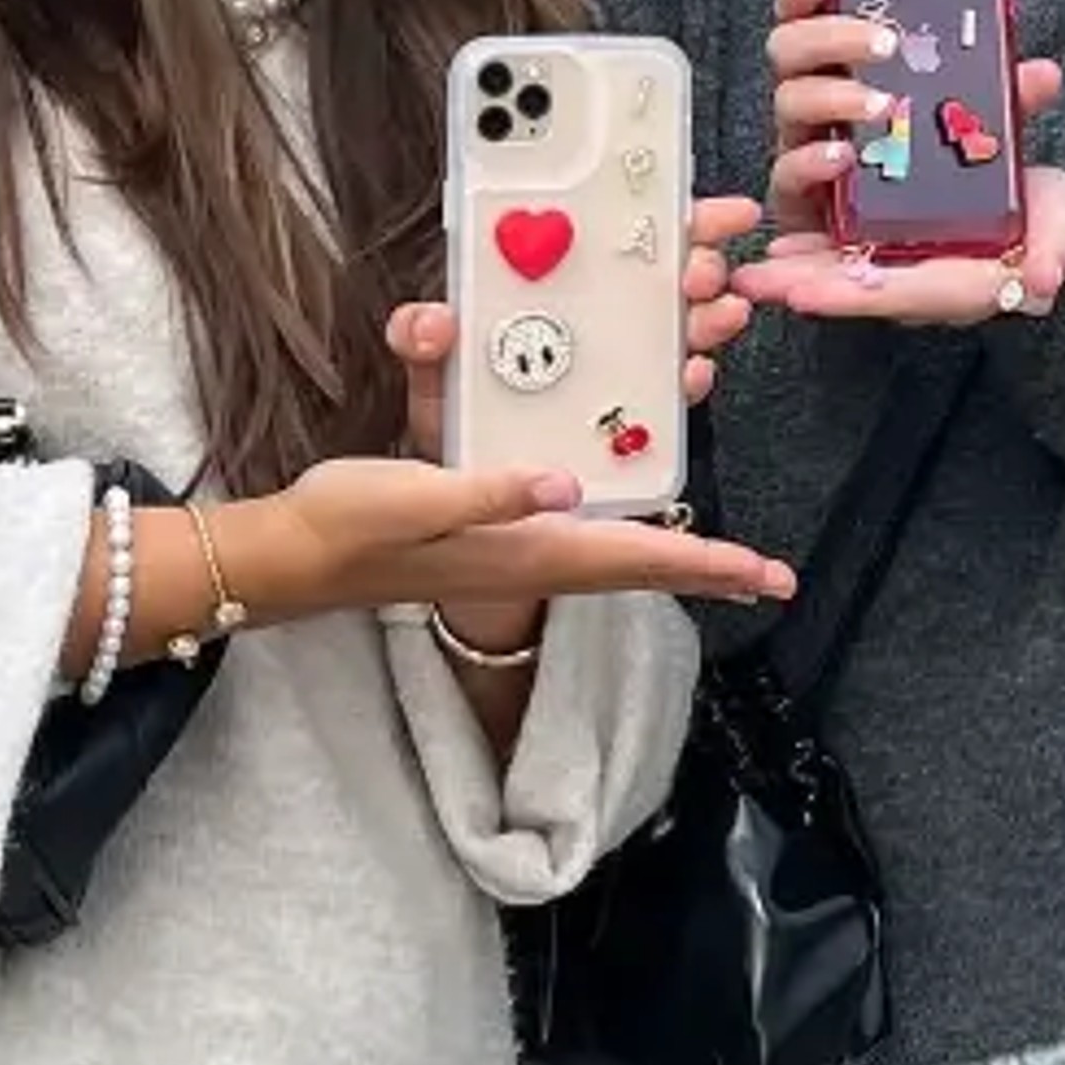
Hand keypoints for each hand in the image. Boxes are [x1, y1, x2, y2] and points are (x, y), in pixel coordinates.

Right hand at [234, 459, 795, 622]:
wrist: (291, 557)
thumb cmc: (349, 525)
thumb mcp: (416, 496)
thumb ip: (489, 492)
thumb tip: (565, 485)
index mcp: (530, 547)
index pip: (638, 558)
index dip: (708, 565)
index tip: (772, 578)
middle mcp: (536, 554)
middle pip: (642, 562)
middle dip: (707, 566)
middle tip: (768, 575)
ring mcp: (516, 549)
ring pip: (614, 550)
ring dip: (670, 548)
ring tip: (722, 556)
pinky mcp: (493, 533)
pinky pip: (577, 533)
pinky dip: (617, 525)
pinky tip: (626, 514)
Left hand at [385, 196, 761, 461]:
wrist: (472, 487)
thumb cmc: (455, 406)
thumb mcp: (429, 364)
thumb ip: (420, 336)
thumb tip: (433, 320)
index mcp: (544, 278)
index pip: (603, 220)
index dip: (644, 194)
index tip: (674, 182)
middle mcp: (595, 310)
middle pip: (660, 263)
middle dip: (695, 250)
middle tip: (699, 261)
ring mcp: (620, 357)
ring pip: (680, 320)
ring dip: (704, 311)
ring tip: (715, 310)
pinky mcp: (635, 409)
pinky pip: (673, 387)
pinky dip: (690, 377)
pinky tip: (692, 372)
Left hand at [737, 165, 1064, 331]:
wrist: (1057, 224)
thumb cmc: (1059, 228)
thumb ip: (1054, 251)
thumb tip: (1042, 279)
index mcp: (965, 284)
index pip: (899, 292)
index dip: (851, 294)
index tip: (804, 294)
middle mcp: (928, 282)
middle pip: (859, 288)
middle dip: (806, 286)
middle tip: (752, 282)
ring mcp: (910, 265)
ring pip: (846, 272)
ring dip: (798, 270)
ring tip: (748, 268)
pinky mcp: (900, 246)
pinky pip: (850, 254)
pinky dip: (813, 251)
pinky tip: (774, 242)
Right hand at [766, 0, 1064, 229]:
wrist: (958, 294)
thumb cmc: (973, 212)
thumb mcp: (1009, 151)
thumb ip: (1015, 109)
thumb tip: (1040, 74)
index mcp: (864, 76)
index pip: (823, 15)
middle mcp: (828, 110)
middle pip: (792, 50)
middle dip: (832, 33)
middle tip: (885, 40)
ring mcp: (811, 157)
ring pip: (790, 104)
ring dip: (831, 94)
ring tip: (879, 104)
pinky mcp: (802, 211)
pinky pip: (787, 177)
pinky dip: (811, 162)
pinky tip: (842, 158)